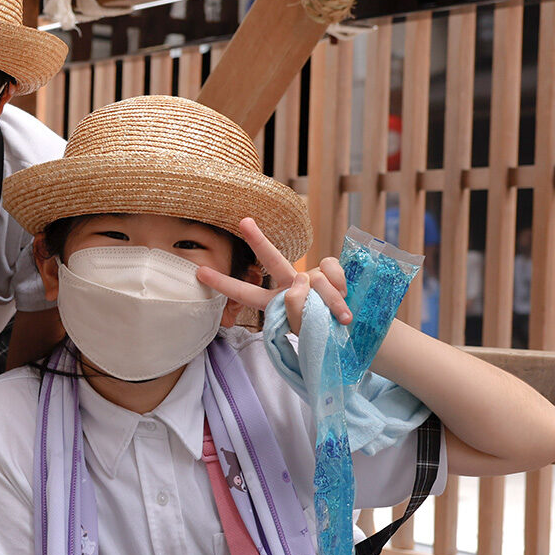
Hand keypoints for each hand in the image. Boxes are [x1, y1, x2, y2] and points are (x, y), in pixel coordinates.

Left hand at [195, 217, 352, 335]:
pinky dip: (339, 285)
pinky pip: (331, 270)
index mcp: (276, 303)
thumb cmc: (323, 332)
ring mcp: (311, 276)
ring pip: (315, 279)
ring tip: (341, 317)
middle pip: (273, 259)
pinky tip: (346, 296)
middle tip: (244, 221)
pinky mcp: (329, 270)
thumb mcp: (305, 330)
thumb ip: (297, 309)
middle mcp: (290, 285)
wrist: (354, 333)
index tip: (199, 272)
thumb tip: (302, 279)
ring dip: (331, 302)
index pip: (246, 293)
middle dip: (259, 240)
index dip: (224, 283)